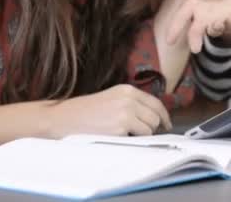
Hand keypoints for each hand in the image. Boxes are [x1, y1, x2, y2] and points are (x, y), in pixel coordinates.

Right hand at [46, 85, 171, 137]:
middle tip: (140, 133)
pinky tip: (116, 137)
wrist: (63, 119)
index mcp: (127, 90)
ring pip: (150, 129)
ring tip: (123, 134)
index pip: (155, 103)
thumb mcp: (111, 99)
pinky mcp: (121, 127)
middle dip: (151, 128)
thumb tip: (153, 117)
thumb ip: (131, 103)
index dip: (164, 115)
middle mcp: (129, 99)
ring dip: (141, 135)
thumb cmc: (84, 112)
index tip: (167, 124)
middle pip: (155, 117)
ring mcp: (126, 113)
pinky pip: (138, 138)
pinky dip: (131, 141)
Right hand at [166, 0, 230, 52]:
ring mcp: (220, 22)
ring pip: (217, 28)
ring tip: (218, 24)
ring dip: (218, 27)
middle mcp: (204, 19)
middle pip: (197, 31)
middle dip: (196, 39)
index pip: (181, 19)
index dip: (174, 29)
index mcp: (192, 8)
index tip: (169, 41)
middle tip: (196, 49)